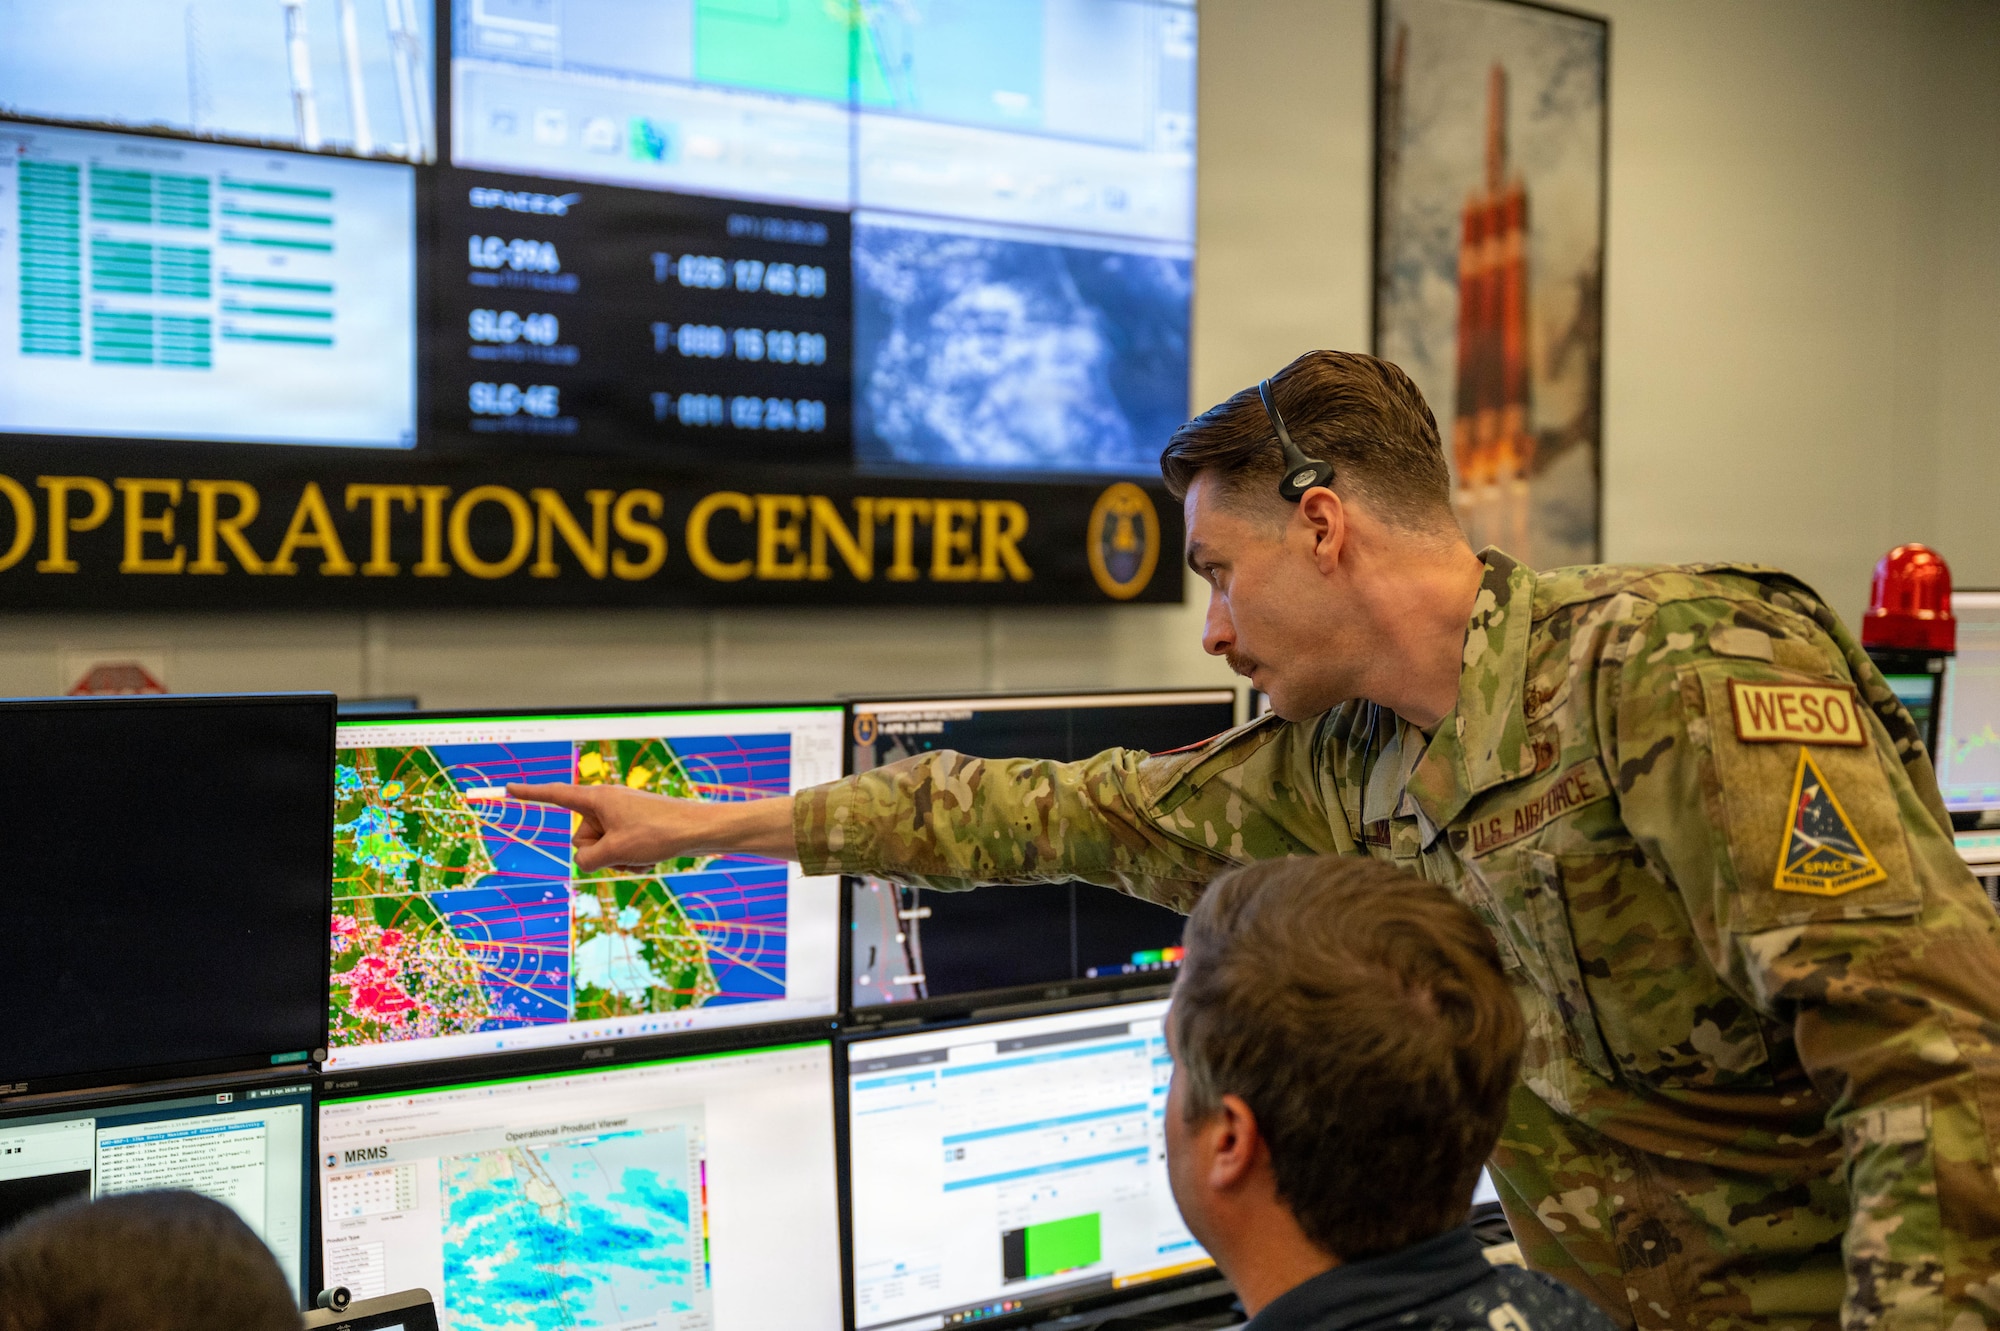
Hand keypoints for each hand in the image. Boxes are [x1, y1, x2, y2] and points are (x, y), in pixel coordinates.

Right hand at [506, 783, 796, 871]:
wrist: (698, 830)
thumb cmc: (658, 833)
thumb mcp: (615, 850)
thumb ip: (588, 858)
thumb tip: (587, 861)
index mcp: (598, 799)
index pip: (556, 795)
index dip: (530, 794)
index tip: (508, 788)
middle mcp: (607, 804)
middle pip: (581, 837)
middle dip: (598, 851)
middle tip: (626, 848)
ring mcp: (621, 817)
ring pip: (601, 850)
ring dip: (617, 859)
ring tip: (642, 853)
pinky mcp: (634, 829)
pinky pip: (618, 852)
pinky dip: (630, 860)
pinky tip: (650, 859)